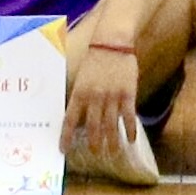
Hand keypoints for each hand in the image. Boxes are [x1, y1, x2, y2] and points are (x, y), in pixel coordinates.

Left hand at [64, 37, 147, 160]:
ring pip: (111, 125)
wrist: (112, 42)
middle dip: (93, 142)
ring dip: (112, 141)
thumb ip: (80, 96)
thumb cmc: (95, 59)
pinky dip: (130, 129)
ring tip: (112, 152)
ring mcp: (112, 96)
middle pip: (92, 126)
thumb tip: (77, 117)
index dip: (66, 136)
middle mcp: (94, 97)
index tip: (64, 150)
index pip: (69, 120)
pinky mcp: (127, 94)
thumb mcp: (81, 77)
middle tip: (95, 153)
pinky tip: (131, 139)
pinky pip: (129, 116)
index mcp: (79, 92)